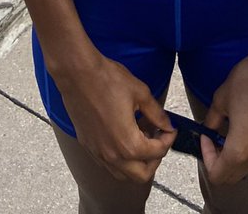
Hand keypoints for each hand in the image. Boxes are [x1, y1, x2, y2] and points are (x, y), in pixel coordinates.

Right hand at [57, 54, 175, 182]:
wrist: (77, 73)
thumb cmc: (107, 80)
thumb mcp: (141, 93)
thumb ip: (157, 114)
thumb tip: (166, 124)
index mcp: (129, 144)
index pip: (158, 152)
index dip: (168, 139)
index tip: (170, 128)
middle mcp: (113, 155)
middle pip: (142, 175)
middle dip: (155, 159)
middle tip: (158, 139)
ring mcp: (98, 153)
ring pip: (124, 174)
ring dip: (137, 162)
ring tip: (141, 138)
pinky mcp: (88, 146)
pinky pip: (108, 164)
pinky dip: (121, 159)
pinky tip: (124, 137)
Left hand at [200, 49, 247, 185]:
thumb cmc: (247, 82)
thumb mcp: (220, 100)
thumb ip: (211, 121)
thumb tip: (208, 129)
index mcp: (239, 151)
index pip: (216, 175)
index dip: (205, 157)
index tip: (204, 135)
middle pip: (231, 177)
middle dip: (217, 162)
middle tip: (211, 139)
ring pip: (244, 168)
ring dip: (230, 158)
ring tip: (224, 132)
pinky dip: (244, 151)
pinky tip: (240, 126)